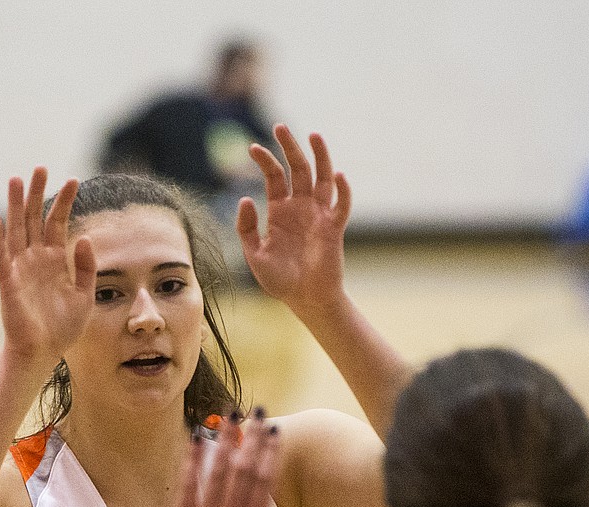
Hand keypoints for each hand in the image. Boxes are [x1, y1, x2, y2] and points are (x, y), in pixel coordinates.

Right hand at [0, 168, 95, 369]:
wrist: (44, 351)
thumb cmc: (62, 326)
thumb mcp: (84, 295)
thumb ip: (86, 267)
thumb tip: (86, 238)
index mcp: (54, 260)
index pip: (58, 223)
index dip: (64, 202)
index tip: (73, 179)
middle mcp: (35, 259)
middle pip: (35, 219)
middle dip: (38, 193)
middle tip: (42, 167)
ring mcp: (20, 269)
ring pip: (16, 230)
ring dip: (16, 206)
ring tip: (17, 179)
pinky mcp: (8, 283)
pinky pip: (1, 258)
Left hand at [163, 414, 279, 506]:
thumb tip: (260, 506)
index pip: (265, 483)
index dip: (270, 455)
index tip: (275, 432)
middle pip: (244, 471)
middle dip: (251, 439)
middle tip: (256, 413)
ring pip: (217, 473)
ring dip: (225, 441)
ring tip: (230, 416)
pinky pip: (188, 487)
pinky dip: (193, 462)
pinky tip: (198, 440)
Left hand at [237, 125, 351, 316]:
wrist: (304, 299)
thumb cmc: (279, 279)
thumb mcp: (254, 254)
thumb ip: (247, 228)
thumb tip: (246, 198)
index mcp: (279, 210)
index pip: (274, 176)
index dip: (265, 160)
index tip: (252, 148)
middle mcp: (300, 207)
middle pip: (298, 168)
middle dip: (290, 147)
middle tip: (280, 126)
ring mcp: (319, 215)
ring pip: (322, 178)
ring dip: (320, 157)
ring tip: (314, 135)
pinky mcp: (334, 228)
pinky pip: (341, 205)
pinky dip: (343, 190)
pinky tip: (338, 175)